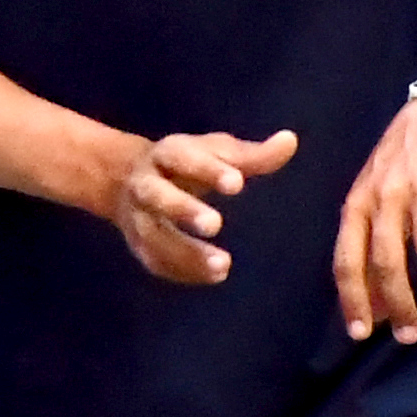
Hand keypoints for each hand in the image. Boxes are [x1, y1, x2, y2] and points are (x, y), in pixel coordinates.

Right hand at [102, 126, 297, 287]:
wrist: (126, 178)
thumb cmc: (189, 162)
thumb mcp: (218, 151)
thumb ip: (253, 154)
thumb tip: (290, 140)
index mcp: (168, 154)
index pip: (184, 158)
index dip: (208, 170)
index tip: (237, 183)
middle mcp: (145, 184)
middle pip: (157, 195)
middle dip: (183, 209)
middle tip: (215, 225)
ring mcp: (137, 216)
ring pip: (152, 235)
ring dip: (184, 253)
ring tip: (223, 266)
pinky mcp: (138, 243)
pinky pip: (155, 260)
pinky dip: (181, 271)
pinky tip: (214, 276)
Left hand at [332, 96, 416, 342]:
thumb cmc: (398, 169)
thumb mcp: (371, 201)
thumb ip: (368, 247)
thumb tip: (372, 303)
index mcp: (357, 206)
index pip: (348, 259)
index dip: (353, 298)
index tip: (362, 333)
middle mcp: (384, 199)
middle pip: (387, 259)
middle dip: (399, 302)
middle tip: (410, 335)